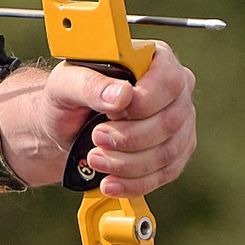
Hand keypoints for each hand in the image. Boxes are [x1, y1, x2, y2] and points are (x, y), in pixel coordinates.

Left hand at [18, 43, 197, 196]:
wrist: (66, 128)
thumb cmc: (68, 98)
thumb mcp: (66, 84)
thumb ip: (90, 84)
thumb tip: (121, 95)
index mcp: (153, 60)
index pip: (168, 81)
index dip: (143, 103)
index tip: (112, 113)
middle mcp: (174, 91)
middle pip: (171, 121)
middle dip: (130, 137)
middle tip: (96, 138)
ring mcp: (178, 123)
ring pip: (168, 152)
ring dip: (129, 163)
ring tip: (96, 160)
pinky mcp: (174, 152)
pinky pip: (164, 173)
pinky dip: (135, 183)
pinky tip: (110, 183)